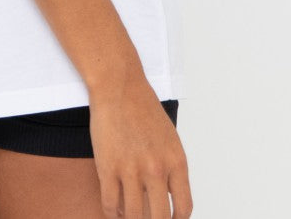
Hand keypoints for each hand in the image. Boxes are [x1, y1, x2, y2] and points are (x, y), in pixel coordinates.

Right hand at [88, 69, 192, 217]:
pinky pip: (110, 204)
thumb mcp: (169, 138)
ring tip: (129, 216)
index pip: (183, 208)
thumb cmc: (143, 107)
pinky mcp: (107, 166)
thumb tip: (167, 196)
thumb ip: (171, 167)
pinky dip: (112, 213)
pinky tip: (114, 209)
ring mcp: (131, 169)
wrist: (118, 85)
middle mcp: (156, 169)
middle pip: (160, 218)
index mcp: (176, 162)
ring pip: (134, 216)